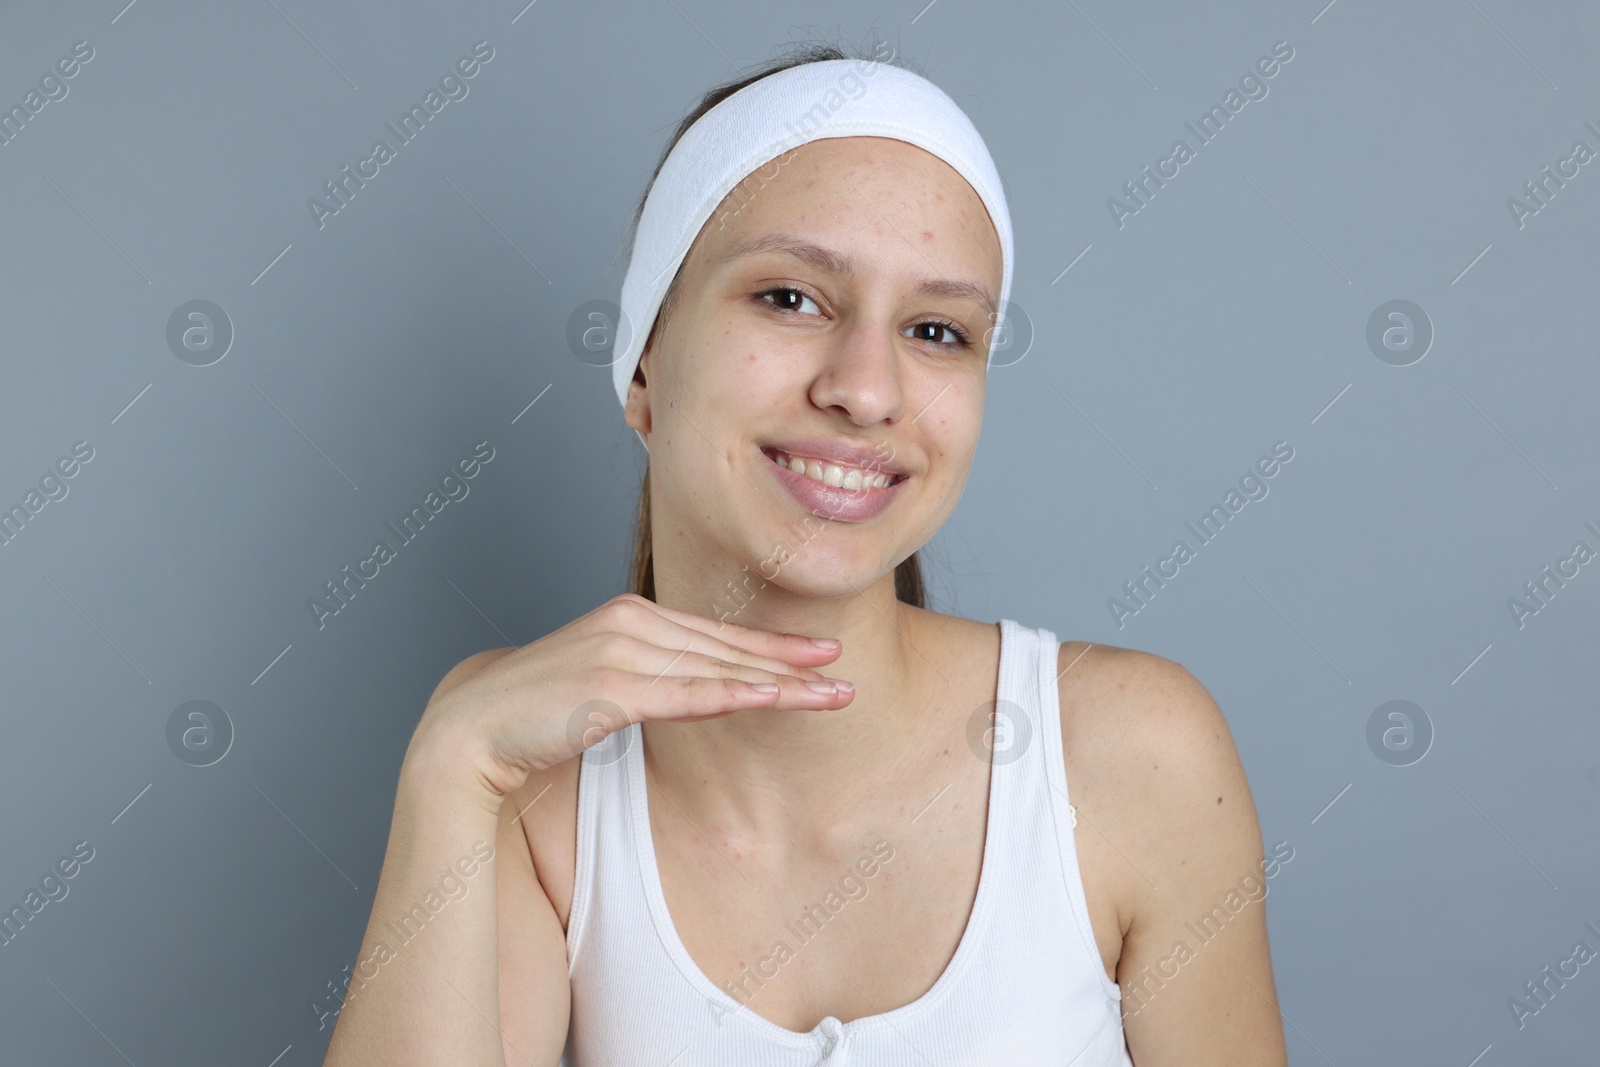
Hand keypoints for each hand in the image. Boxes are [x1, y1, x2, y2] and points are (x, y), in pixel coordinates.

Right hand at [410, 593, 852, 797]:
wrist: (472, 725)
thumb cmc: (537, 709)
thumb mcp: (605, 685)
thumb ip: (650, 679)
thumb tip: (698, 692)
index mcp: (631, 616)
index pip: (715, 634)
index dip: (770, 646)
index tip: (818, 656)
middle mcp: (631, 623)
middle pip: (726, 646)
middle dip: (790, 661)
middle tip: (844, 670)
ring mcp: (621, 650)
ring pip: (718, 668)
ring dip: (778, 682)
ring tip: (829, 693)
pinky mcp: (610, 686)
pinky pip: (685, 694)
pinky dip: (731, 693)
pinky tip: (771, 697)